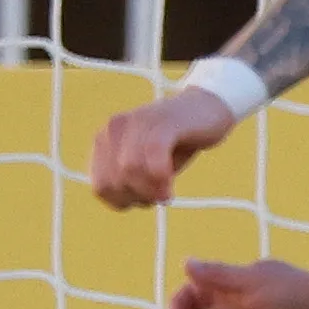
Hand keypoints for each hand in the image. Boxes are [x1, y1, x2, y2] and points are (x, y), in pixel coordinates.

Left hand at [90, 88, 239, 209]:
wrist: (207, 107)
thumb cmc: (178, 141)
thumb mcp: (149, 164)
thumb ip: (132, 179)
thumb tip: (125, 202)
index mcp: (106, 140)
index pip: (100, 185)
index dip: (121, 201)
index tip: (144, 200)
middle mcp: (115, 128)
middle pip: (115, 180)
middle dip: (138, 197)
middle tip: (160, 196)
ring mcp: (139, 123)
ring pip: (130, 169)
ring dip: (150, 189)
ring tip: (167, 192)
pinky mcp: (164, 122)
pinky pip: (153, 153)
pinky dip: (160, 175)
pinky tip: (170, 184)